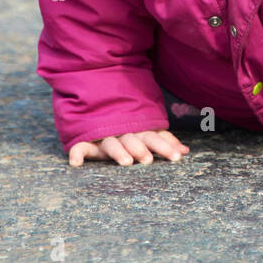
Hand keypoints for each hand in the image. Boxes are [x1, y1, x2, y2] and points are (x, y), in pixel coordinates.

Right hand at [68, 129, 189, 166]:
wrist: (94, 98)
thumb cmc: (126, 124)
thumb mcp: (145, 131)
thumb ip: (164, 140)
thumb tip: (186, 151)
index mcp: (138, 130)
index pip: (154, 137)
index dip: (165, 146)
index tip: (177, 157)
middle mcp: (121, 132)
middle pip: (132, 139)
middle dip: (140, 148)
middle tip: (148, 160)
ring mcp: (103, 135)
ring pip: (110, 142)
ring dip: (117, 151)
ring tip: (126, 162)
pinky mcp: (85, 140)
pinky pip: (80, 146)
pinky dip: (77, 153)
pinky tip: (76, 164)